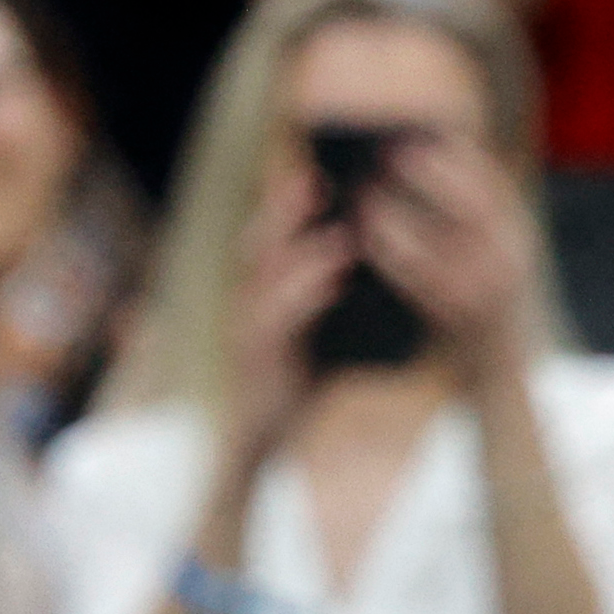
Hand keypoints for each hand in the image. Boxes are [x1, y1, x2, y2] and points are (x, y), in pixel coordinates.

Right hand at [220, 168, 356, 459]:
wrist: (259, 444)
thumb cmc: (291, 386)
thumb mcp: (315, 333)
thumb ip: (330, 298)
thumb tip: (370, 262)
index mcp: (258, 293)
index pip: (267, 237)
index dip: (285, 202)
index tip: (316, 169)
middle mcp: (244, 303)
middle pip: (259, 242)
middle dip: (286, 208)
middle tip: (320, 176)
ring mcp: (244, 329)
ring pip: (265, 275)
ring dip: (303, 248)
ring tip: (343, 228)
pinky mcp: (253, 358)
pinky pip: (279, 318)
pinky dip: (306, 294)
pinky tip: (336, 280)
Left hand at [349, 128, 538, 384]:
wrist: (502, 378)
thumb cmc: (483, 308)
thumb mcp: (487, 256)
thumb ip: (467, 218)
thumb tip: (424, 162)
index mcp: (518, 236)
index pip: (493, 182)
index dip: (456, 153)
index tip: (419, 131)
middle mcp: (512, 259)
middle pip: (474, 202)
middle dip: (430, 173)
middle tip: (384, 150)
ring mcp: (490, 290)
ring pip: (444, 240)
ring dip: (400, 212)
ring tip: (362, 193)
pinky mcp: (463, 317)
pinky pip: (423, 278)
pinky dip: (393, 252)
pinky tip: (364, 236)